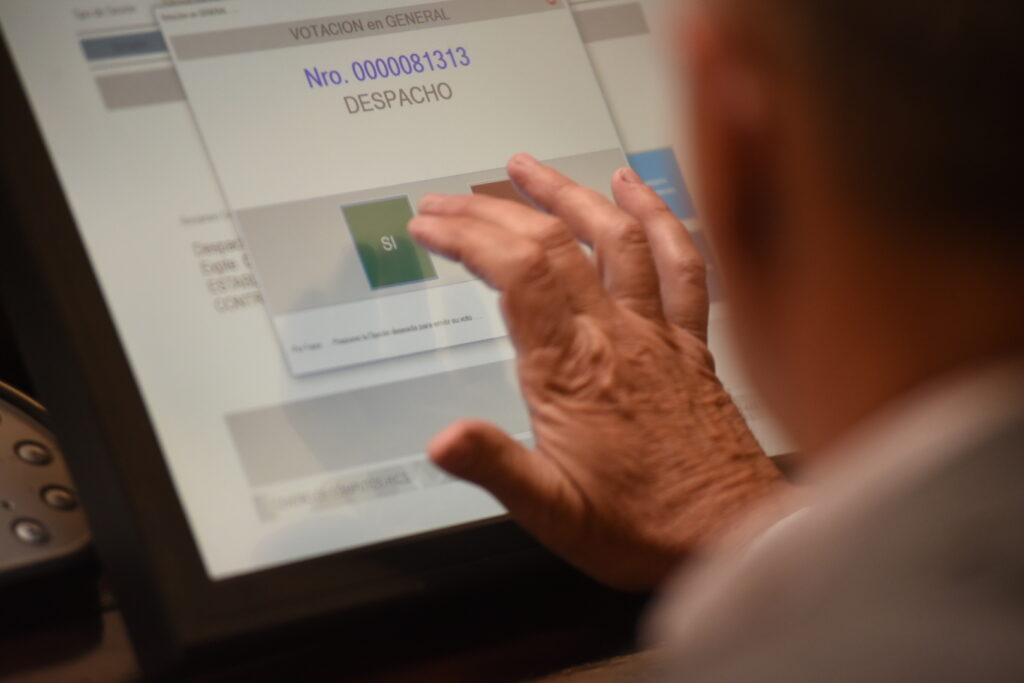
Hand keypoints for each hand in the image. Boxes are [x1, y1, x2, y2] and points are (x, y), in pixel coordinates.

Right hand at [409, 154, 786, 589]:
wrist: (734, 535)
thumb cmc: (647, 528)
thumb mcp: (553, 512)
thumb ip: (496, 467)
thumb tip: (443, 439)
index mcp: (574, 370)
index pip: (515, 273)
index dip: (466, 236)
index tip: (429, 225)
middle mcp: (617, 336)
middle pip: (552, 244)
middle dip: (492, 210)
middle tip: (449, 198)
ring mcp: (657, 332)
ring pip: (613, 238)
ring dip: (566, 193)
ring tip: (525, 167)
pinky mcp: (688, 341)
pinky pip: (680, 263)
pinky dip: (658, 217)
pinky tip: (635, 188)